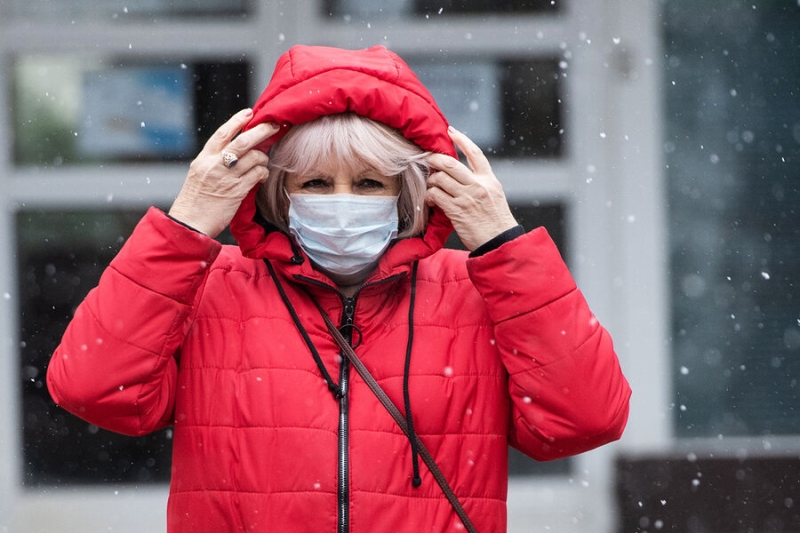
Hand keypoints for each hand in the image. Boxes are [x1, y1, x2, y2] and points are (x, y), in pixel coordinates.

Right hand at [168, 109, 278, 237]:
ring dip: (263, 158)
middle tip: (274, 125)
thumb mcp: (199, 174)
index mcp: (204, 158)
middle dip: (262, 130)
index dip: (237, 121)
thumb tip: (233, 151)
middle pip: (243, 141)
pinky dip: (263, 173)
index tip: (250, 113)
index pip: (223, 133)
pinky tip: (262, 176)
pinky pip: (257, 175)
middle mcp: (215, 164)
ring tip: (262, 163)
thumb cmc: (195, 201)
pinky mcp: (237, 191)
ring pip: (254, 157)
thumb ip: (214, 161)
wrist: (190, 223)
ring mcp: (227, 177)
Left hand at [425, 127, 517, 250]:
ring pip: (440, 178)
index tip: (451, 131)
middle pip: (450, 163)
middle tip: (426, 159)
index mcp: (489, 180)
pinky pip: (436, 195)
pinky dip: (429, 196)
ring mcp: (467, 197)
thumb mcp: (494, 196)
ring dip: (430, 181)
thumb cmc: (495, 223)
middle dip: (434, 159)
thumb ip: (480, 184)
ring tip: (430, 187)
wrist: (500, 242)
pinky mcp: (457, 210)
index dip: (462, 140)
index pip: (475, 153)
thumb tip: (461, 176)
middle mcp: (478, 185)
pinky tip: (430, 201)